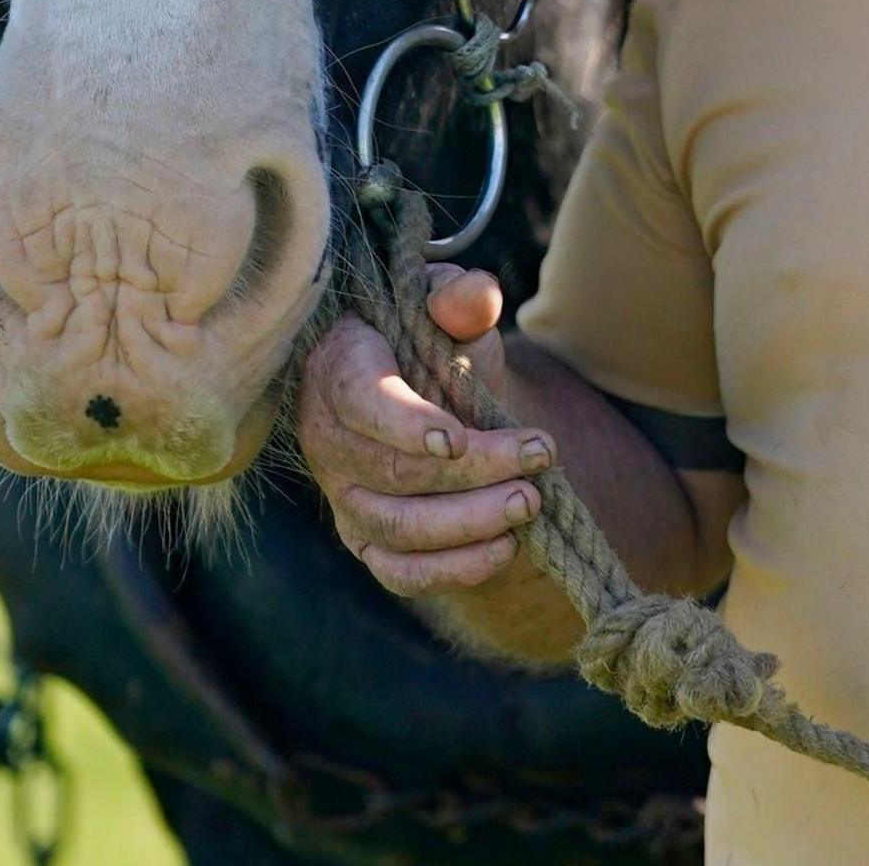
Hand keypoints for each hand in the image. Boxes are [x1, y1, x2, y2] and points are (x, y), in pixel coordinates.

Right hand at [295, 266, 556, 597]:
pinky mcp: (367, 538)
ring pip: (398, 527)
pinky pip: (400, 571)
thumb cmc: (432, 338)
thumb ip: (459, 298)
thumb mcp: (445, 305)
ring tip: (531, 501)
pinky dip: (452, 569)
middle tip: (539, 457)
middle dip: (475, 470)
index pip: (360, 402)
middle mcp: (329, 440)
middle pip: (394, 471)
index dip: (404, 424)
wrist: (429, 389)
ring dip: (470, 521)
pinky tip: (505, 547)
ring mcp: (344, 496)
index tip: (456, 437)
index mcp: (339, 369)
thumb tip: (478, 297)